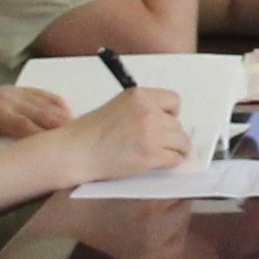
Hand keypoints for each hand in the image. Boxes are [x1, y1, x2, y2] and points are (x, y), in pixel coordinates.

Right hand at [54, 81, 195, 180]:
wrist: (76, 151)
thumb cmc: (90, 132)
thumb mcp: (117, 107)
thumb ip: (140, 109)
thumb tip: (166, 121)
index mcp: (138, 96)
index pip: (173, 100)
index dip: (171, 113)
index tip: (166, 121)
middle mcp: (147, 111)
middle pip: (178, 124)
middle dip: (171, 135)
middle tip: (160, 143)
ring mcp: (151, 133)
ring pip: (182, 141)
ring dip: (175, 149)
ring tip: (164, 154)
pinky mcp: (151, 155)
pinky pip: (175, 158)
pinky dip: (172, 162)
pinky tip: (161, 163)